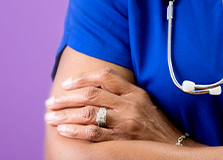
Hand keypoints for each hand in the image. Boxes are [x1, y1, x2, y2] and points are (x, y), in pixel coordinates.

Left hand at [44, 67, 188, 144]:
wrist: (171, 146)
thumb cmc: (155, 124)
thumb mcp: (143, 101)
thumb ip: (124, 92)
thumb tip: (95, 86)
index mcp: (134, 92)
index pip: (104, 77)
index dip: (82, 78)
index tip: (66, 84)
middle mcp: (129, 104)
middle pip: (91, 95)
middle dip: (66, 98)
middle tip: (50, 103)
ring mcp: (125, 122)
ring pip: (89, 113)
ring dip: (65, 116)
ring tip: (50, 118)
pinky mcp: (121, 140)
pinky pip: (94, 134)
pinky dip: (76, 132)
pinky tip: (64, 131)